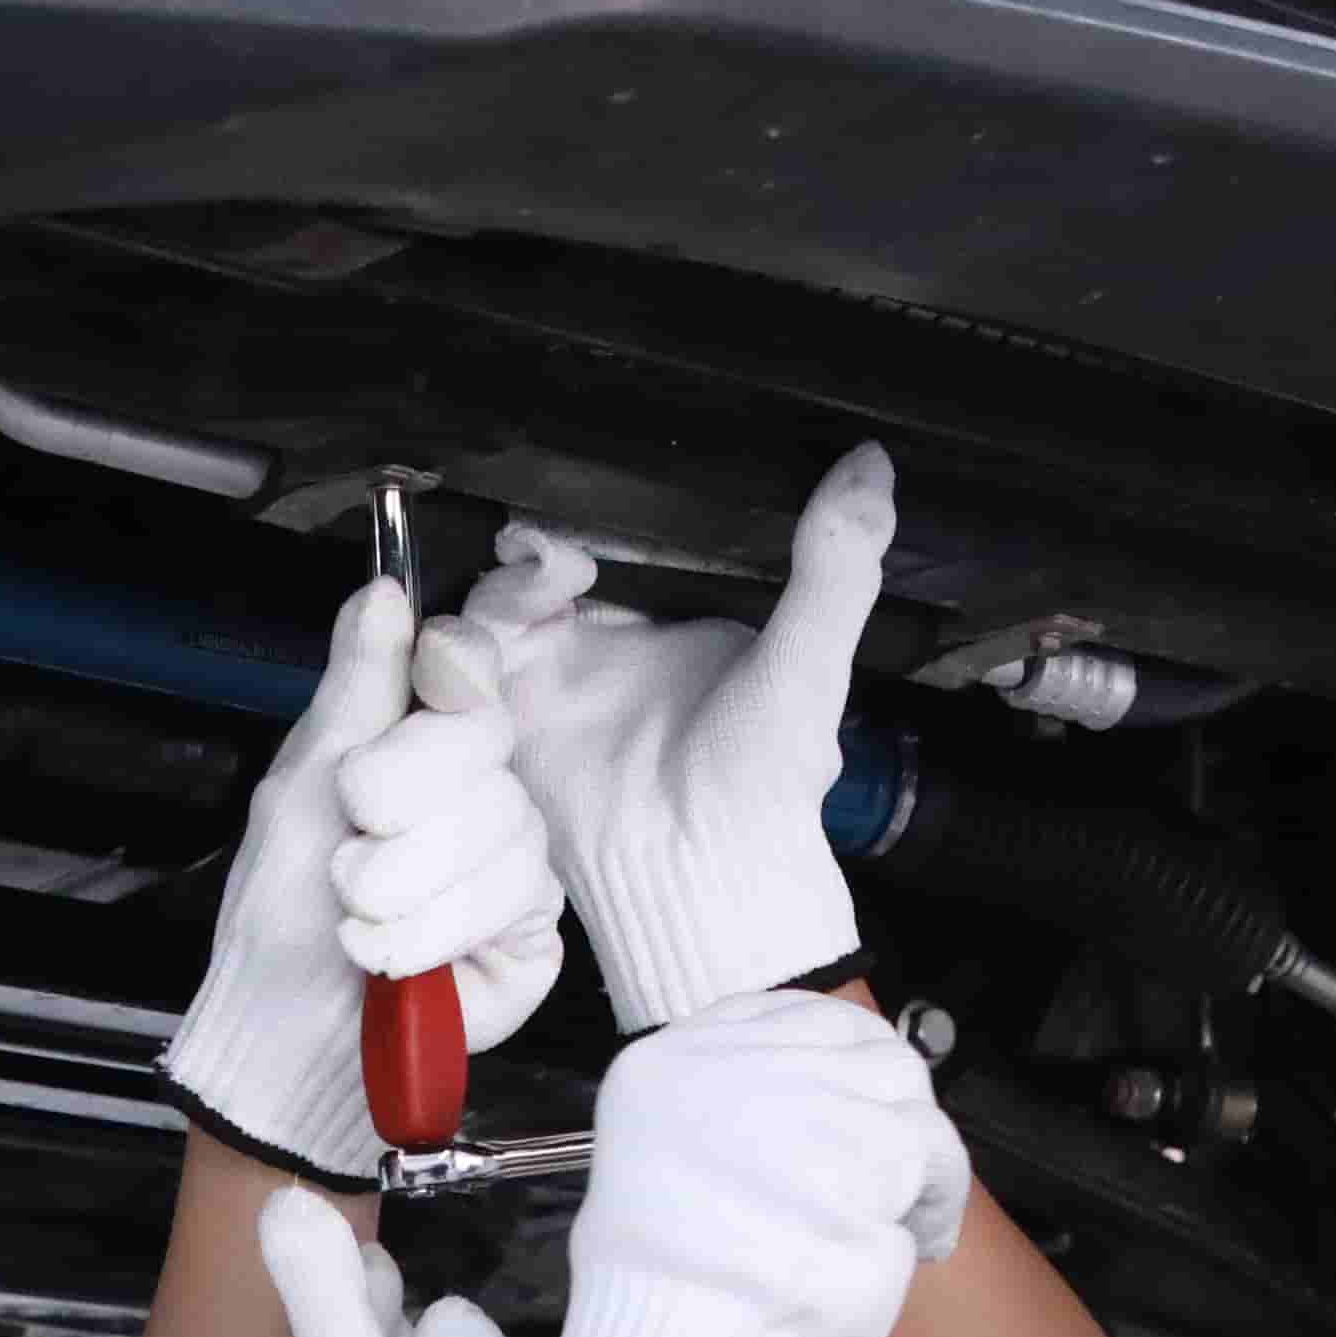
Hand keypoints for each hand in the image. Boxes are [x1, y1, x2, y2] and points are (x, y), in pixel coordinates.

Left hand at [166, 582, 564, 1181]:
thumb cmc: (281, 919)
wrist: (289, 1034)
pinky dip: (428, 930)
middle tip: (349, 840)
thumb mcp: (299, 788)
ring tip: (357, 918)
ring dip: (399, 882)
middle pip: (481, 739)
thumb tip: (384, 595)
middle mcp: (474, 791)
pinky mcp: (532, 929)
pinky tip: (392, 956)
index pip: (470, 667)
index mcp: (416, 743)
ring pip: (497, 825)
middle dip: (395, 796)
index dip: (458, 667)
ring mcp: (511, 858)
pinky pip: (508, 897)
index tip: (433, 677)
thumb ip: (353, 691)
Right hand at [468, 443, 897, 1031]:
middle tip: (557, 557)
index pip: (622, 542)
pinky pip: (463, 663)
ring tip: (542, 593)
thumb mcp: (810, 660)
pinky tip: (504, 640)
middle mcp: (608, 645)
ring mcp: (552, 682)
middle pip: (547, 565)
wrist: (701, 872)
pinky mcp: (507, 721)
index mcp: (674, 620)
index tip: (597, 503)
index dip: (598, 514)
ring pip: (497, 604)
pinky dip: (470, 641)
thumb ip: (838, 563)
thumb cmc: (767, 782)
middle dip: (537, 549)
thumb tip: (871, 464)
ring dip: (507, 589)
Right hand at [527, 988, 969, 1336]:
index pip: (788, 1014)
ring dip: (919, 1158)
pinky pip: (933, 1158)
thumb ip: (726, 1120)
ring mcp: (811, 1104)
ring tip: (906, 1217)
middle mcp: (739, 1065)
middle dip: (886, 1107)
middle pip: (862, 1049)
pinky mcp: (874, 1156)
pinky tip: (920, 1241)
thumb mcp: (660, 1168)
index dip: (836, 1059)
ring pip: (905, 1099)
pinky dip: (937, 1200)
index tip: (854, 1107)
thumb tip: (810, 1109)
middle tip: (891, 1170)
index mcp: (670, 1062)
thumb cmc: (661, 1292)